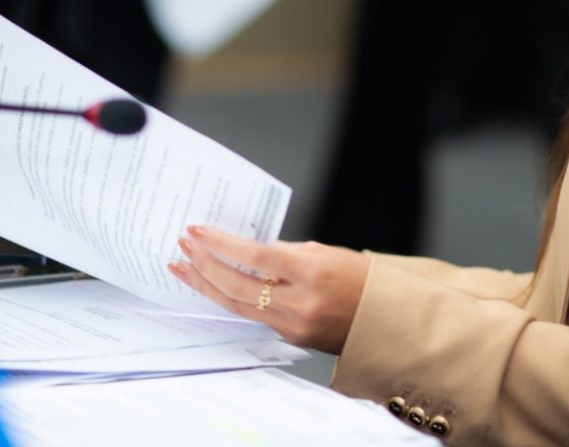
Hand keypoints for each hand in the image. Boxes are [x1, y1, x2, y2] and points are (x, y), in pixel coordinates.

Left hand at [170, 226, 370, 354]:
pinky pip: (252, 316)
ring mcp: (293, 324)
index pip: (255, 256)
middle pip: (238, 285)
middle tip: (184, 246)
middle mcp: (300, 302)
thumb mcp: (324, 253)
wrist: (384, 319)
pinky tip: (213, 286)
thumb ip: (285, 252)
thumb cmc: (359, 279)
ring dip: (206, 284)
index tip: (198, 232)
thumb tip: (247, 250)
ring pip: (237, 305)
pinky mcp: (290, 337)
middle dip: (205, 264)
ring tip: (184, 267)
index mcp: (311, 272)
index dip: (222, 244)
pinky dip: (229, 298)